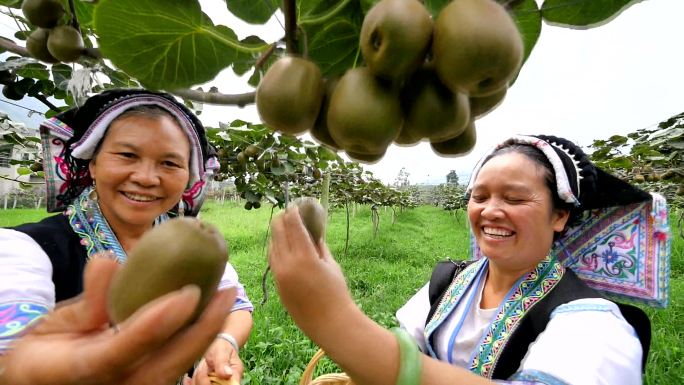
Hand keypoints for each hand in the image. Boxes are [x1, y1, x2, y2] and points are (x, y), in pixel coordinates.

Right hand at [0, 258, 235, 384]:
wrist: (43, 381)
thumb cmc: (46, 351)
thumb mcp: (56, 323)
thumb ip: (87, 299)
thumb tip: (107, 259)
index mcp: (85, 369)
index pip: (124, 349)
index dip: (157, 323)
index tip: (187, 292)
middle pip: (166, 363)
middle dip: (202, 328)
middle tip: (226, 290)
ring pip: (178, 366)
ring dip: (205, 333)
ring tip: (225, 297)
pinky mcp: (147, 383)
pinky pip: (175, 364)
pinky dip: (195, 339)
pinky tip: (211, 313)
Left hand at [268, 207, 355, 339]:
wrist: (329, 323)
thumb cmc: (336, 292)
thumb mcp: (331, 264)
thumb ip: (319, 245)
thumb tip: (312, 231)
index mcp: (304, 257)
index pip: (292, 225)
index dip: (293, 212)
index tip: (295, 205)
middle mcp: (287, 264)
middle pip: (277, 232)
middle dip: (282, 219)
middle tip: (289, 213)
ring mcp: (279, 275)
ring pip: (272, 245)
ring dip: (277, 234)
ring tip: (285, 227)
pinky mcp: (276, 284)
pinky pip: (272, 260)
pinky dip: (276, 249)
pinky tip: (283, 246)